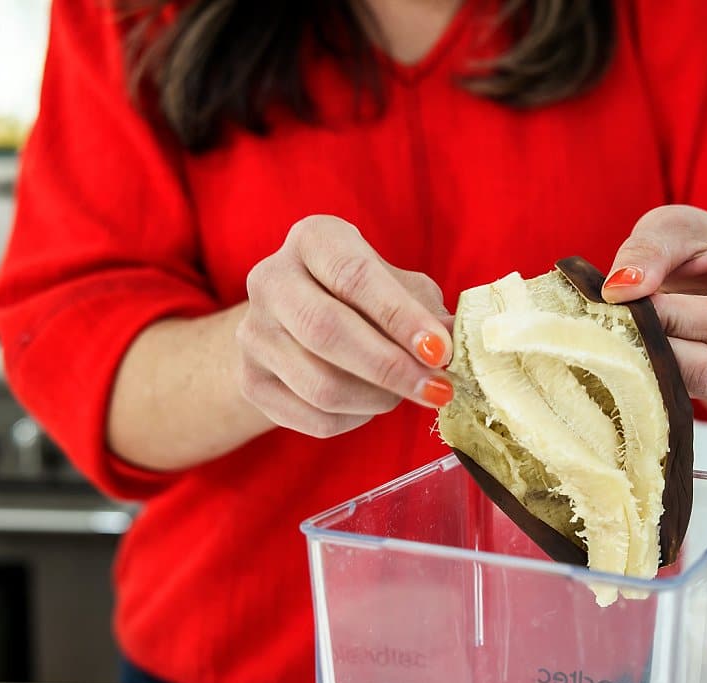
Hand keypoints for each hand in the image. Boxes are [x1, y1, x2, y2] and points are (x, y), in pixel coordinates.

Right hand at [236, 215, 454, 438]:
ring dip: (377, 398)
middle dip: (391, 368)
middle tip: (437, 389)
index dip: (400, 317)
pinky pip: (312, 417)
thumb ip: (426, 311)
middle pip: (327, 331)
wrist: (298, 325)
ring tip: (405, 393)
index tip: (439, 351)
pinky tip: (371, 403)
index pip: (354, 276)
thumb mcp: (399, 287)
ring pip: (320, 384)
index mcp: (313, 239)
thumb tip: (456, 343)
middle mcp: (271, 278)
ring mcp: (252, 332)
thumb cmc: (365, 299)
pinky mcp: (250, 381)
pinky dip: (355, 419)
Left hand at [602, 205, 706, 424]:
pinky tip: (643, 348)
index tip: (629, 304)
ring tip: (632, 333)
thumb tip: (620, 290)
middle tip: (622, 326)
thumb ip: (646, 252)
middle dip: (662, 350)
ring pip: (704, 385)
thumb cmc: (695, 243)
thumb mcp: (668, 228)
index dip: (672, 319)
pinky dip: (662, 373)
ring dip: (659, 364)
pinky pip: (695, 391)